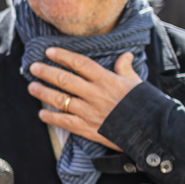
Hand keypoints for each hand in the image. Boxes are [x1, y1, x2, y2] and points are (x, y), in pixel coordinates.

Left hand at [28, 48, 142, 151]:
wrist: (152, 132)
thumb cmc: (145, 105)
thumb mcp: (136, 83)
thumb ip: (125, 69)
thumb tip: (125, 55)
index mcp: (107, 80)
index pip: (80, 63)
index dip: (63, 56)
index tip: (49, 51)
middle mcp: (95, 94)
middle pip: (64, 79)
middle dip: (46, 72)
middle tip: (33, 67)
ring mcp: (89, 111)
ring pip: (59, 99)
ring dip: (43, 92)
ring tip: (32, 87)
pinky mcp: (87, 128)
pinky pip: (63, 122)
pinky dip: (51, 117)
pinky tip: (42, 114)